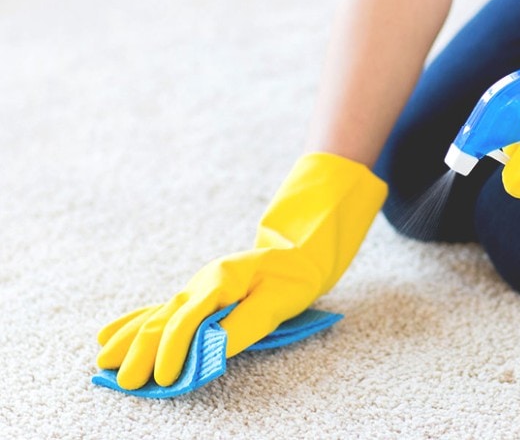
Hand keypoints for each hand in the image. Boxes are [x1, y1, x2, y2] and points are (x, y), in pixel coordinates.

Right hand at [96, 153, 386, 389]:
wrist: (297, 254)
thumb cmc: (291, 278)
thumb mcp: (277, 301)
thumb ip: (245, 324)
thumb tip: (212, 350)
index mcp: (220, 280)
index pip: (188, 319)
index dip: (174, 350)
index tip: (165, 378)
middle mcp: (201, 283)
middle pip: (164, 319)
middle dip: (142, 353)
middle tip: (127, 383)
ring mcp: (195, 288)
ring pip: (155, 316)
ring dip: (129, 341)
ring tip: (103, 363)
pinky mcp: (197, 296)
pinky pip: (159, 311)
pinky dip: (134, 324)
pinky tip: (109, 334)